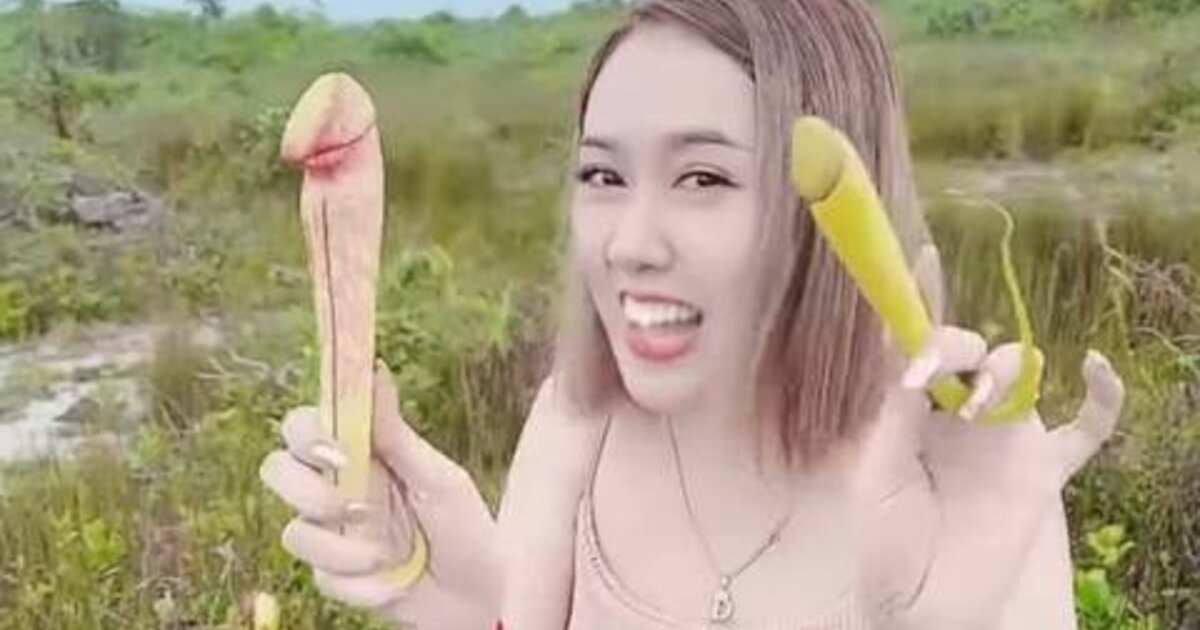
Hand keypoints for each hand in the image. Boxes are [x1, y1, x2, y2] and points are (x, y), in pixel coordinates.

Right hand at [259, 361, 500, 628]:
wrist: (478, 595)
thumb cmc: (465, 527)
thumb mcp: (436, 478)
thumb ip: (396, 433)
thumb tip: (375, 369)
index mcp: (360, 455)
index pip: (305, 427)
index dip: (305, 432)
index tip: (337, 451)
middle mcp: (336, 488)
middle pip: (276, 470)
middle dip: (303, 490)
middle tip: (349, 507)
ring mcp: (330, 534)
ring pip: (294, 532)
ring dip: (341, 548)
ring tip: (387, 555)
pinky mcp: (333, 577)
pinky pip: (322, 577)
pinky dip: (361, 583)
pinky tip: (393, 581)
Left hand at [856, 245, 1125, 629]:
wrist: (919, 608)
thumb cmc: (886, 542)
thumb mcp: (881, 470)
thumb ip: (901, 413)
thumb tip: (918, 358)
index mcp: (914, 409)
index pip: (921, 342)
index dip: (924, 298)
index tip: (923, 254)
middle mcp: (960, 415)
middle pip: (974, 349)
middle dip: (960, 347)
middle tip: (939, 379)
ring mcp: (1005, 440)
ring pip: (1023, 373)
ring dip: (1005, 371)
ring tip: (973, 410)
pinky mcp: (1043, 472)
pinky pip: (1088, 429)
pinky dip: (1103, 397)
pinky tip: (1096, 366)